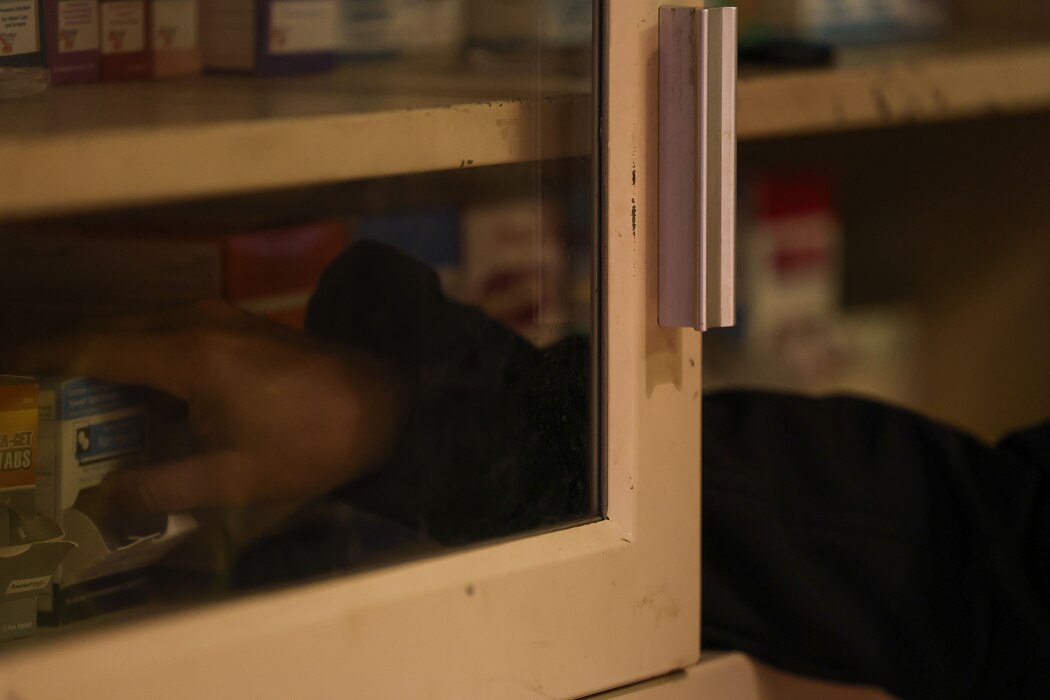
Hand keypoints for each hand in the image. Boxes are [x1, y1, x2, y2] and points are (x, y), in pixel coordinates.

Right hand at [6, 301, 403, 516]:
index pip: (88, 349)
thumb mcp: (233, 481)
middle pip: (104, 335)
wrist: (384, 403)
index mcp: (187, 354)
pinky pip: (162, 333)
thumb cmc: (312, 442)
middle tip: (40, 417)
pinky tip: (131, 403)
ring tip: (73, 416)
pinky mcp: (230, 321)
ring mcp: (214, 314)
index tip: (10, 388)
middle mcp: (192, 320)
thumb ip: (157, 490)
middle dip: (62, 370)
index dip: (39, 366)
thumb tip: (95, 503)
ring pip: (133, 331)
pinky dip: (135, 360)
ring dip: (100, 365)